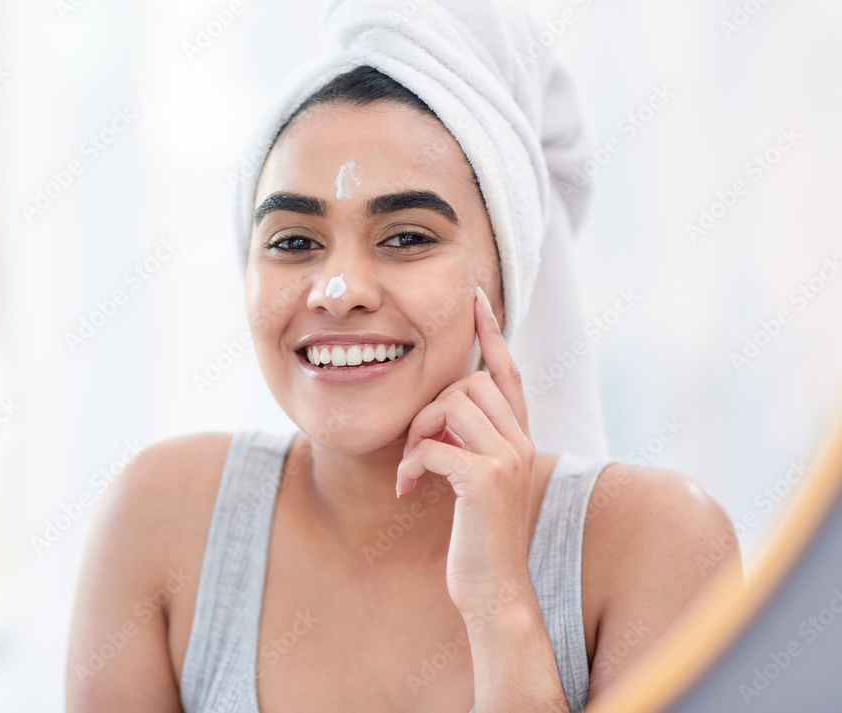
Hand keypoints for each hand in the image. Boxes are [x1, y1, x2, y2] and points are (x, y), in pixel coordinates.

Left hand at [395, 285, 535, 613]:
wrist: (494, 591)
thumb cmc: (477, 537)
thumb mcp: (475, 480)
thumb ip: (468, 441)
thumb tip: (438, 410)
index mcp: (519, 437)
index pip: (507, 371)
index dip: (491, 332)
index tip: (475, 297)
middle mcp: (521, 441)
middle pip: (469, 382)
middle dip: (431, 406)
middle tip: (416, 447)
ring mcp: (508, 459)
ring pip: (450, 404)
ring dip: (417, 433)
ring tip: (411, 469)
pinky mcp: (486, 480)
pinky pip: (433, 445)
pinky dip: (411, 463)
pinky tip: (405, 488)